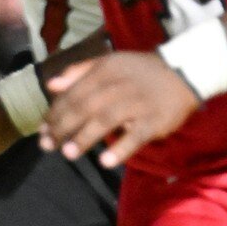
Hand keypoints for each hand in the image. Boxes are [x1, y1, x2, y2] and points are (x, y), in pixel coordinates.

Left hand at [42, 52, 198, 168]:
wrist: (184, 71)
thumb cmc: (139, 72)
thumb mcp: (108, 63)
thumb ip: (78, 73)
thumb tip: (51, 86)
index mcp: (103, 71)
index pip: (73, 94)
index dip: (55, 113)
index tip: (42, 130)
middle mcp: (117, 85)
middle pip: (84, 107)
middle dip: (62, 127)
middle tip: (47, 145)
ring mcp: (137, 103)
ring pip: (106, 120)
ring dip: (85, 138)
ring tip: (68, 154)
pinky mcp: (155, 119)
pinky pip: (136, 135)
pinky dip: (121, 148)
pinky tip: (105, 162)